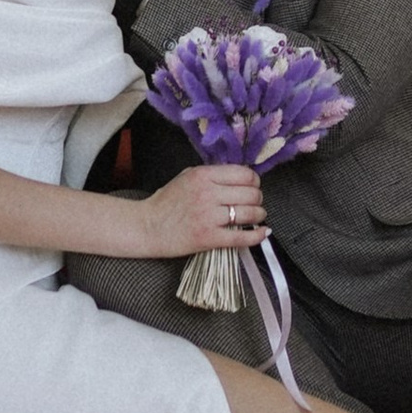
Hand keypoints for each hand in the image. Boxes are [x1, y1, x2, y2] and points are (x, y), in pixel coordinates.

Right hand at [140, 162, 264, 257]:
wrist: (148, 226)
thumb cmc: (167, 201)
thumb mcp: (188, 176)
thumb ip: (213, 174)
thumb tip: (240, 176)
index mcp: (203, 175)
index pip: (244, 174)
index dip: (254, 181)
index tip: (253, 187)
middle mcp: (208, 193)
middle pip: (251, 193)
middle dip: (258, 199)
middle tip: (255, 203)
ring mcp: (209, 216)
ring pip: (249, 213)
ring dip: (259, 215)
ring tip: (257, 216)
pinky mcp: (208, 238)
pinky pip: (241, 237)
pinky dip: (256, 236)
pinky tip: (263, 233)